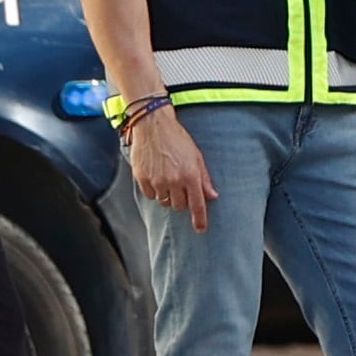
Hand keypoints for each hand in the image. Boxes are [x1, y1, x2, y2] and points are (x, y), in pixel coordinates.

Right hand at [126, 104, 214, 234]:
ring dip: (168, 195)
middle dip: (182, 201)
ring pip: (164, 202)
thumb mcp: (196, 157)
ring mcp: (157, 180)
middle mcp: (174, 180)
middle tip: (181, 187)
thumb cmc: (178, 140)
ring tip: (168, 178)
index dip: (200, 219)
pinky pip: (151, 195)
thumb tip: (212, 196)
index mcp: (190, 175)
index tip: (201, 229)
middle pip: (179, 206)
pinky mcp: (142, 178)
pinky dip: (155, 191)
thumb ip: (204, 179)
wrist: (153, 126)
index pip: (197, 204)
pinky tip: (156, 177)